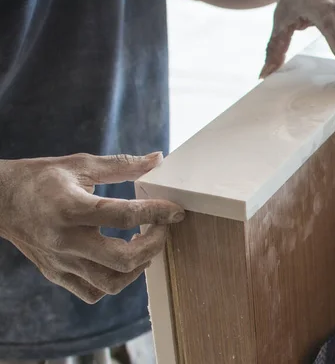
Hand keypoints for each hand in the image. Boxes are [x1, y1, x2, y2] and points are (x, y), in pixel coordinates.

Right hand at [0, 152, 184, 303]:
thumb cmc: (41, 178)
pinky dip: (114, 281)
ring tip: (143, 246)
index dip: (157, 213)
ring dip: (138, 267)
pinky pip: (93, 292)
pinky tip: (119, 261)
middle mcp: (66, 240)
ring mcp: (61, 262)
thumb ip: (122, 165)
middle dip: (153, 245)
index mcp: (71, 207)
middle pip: (123, 259)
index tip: (176, 211)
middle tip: (161, 229)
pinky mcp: (57, 274)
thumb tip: (157, 159)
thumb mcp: (80, 164)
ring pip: (112, 283)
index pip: (125, 215)